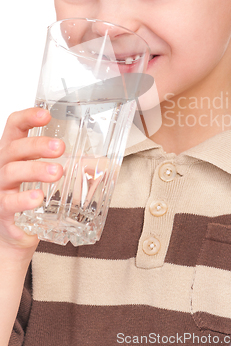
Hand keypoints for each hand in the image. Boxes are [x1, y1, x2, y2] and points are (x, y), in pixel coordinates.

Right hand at [0, 108, 64, 255]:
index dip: (28, 117)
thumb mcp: (41, 171)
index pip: (14, 126)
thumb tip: (104, 160)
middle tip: (60, 147)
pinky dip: (23, 199)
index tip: (46, 115)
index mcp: (14, 151)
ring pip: (11, 172)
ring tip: (57, 172)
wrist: (14, 230)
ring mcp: (0, 188)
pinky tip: (37, 198)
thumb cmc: (28, 193)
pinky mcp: (3, 210)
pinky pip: (9, 203)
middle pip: (15, 148)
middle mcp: (3, 166)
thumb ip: (65, 162)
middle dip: (38, 145)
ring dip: (36, 169)